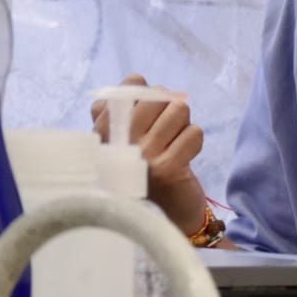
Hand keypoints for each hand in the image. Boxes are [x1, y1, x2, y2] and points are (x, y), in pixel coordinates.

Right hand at [91, 73, 207, 232]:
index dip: (145, 92)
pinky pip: (194, 133)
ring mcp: (143, 156)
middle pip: (158, 95)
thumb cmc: (138, 172)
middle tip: (166, 128)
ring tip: (173, 142)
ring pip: (179, 110)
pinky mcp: (169, 169)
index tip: (148, 111)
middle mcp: (118, 143)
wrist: (157, 216)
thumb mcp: (117, 142)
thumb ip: (117, 110)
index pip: (127, 88)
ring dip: (183, 124)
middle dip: (169, 106)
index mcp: (101, 133)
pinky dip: (194, 140)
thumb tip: (135, 79)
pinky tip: (183, 155)